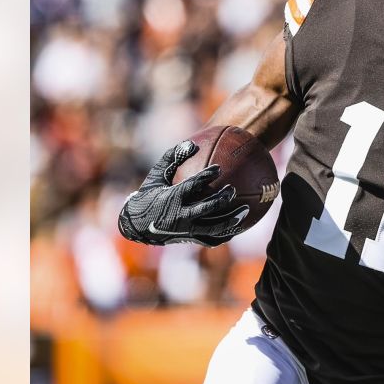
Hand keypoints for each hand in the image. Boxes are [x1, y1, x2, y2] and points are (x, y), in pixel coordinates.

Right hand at [117, 141, 248, 246]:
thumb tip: (192, 144)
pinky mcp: (189, 240)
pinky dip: (225, 234)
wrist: (137, 225)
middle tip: (233, 190)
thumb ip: (173, 158)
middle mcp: (179, 217)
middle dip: (221, 200)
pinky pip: (211, 240)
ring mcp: (185, 231)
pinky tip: (238, 226)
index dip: (205, 177)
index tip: (218, 168)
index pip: (190, 186)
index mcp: (170, 199)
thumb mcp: (156, 175)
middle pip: (206, 209)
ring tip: (246, 211)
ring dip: (231, 220)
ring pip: (213, 228)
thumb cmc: (150, 194)